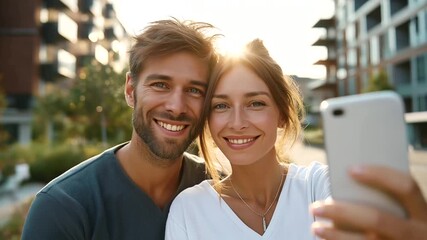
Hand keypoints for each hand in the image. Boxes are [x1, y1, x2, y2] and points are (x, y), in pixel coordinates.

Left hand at [310, 165, 426, 239]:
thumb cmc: (401, 223)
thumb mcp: (404, 212)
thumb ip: (385, 198)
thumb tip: (346, 180)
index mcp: (423, 213)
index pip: (406, 187)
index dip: (380, 175)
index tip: (350, 169)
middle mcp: (416, 233)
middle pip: (378, 219)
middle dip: (343, 211)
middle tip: (316, 206)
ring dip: (336, 235)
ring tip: (316, 227)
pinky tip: (326, 238)